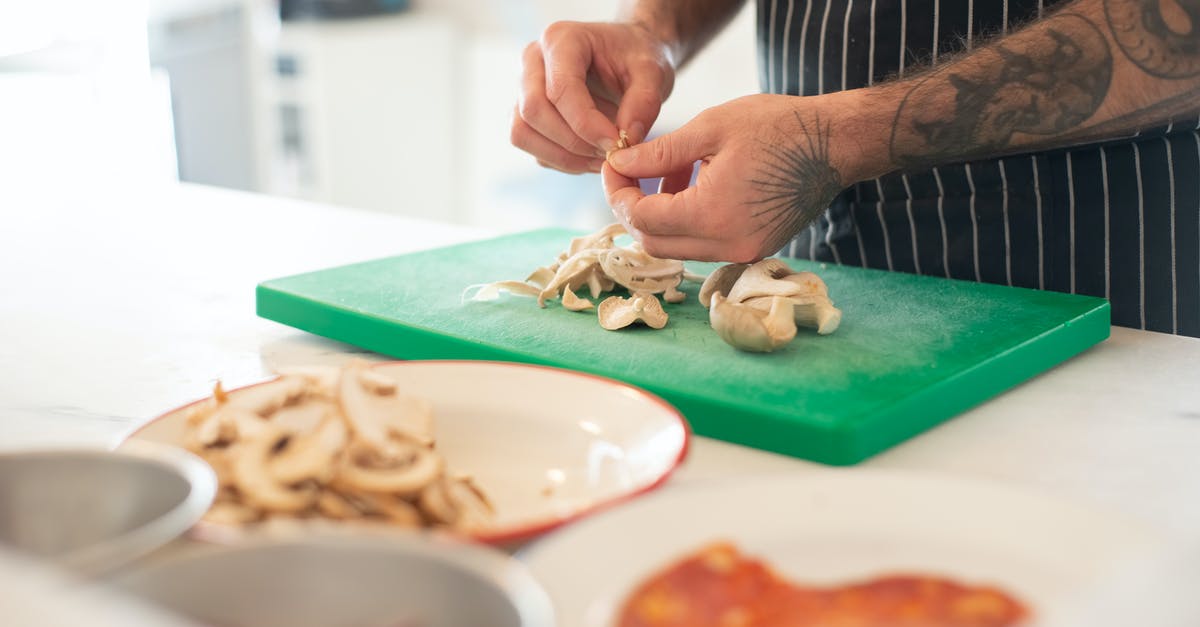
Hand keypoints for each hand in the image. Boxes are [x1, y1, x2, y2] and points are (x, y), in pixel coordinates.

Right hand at [511, 21, 675, 173]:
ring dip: (564, 156)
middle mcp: (534, 60)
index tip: (617, 143)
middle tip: (611, 153)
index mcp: (562, 39)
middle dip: (574, 141)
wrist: (629, 59)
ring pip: (523, 133)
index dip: (586, 124)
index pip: (560, 88)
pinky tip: (593, 156)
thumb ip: (645, 103)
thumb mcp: (654, 72)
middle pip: (533, 111)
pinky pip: (534, 148)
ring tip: (602, 159)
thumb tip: (625, 140)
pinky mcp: (527, 116)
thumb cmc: (638, 59)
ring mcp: (525, 88)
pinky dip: (563, 161)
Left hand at [603, 92, 885, 261]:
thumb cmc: (777, 127)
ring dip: (662, 215)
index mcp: (712, 214)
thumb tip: (618, 163)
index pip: (642, 218)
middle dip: (634, 209)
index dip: (618, 192)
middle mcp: (727, 244)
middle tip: (630, 173)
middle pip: (654, 243)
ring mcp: (744, 251)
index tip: (613, 165)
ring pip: (678, 247)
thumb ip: (658, 152)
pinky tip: (698, 184)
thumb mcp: (710, 129)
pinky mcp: (756, 248)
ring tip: (672, 171)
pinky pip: (706, 244)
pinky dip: (689, 221)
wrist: (835, 143)